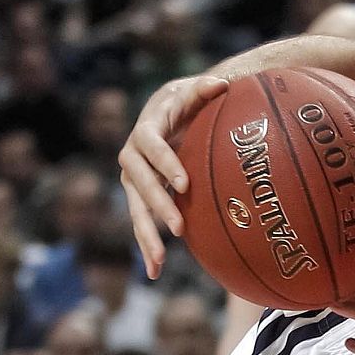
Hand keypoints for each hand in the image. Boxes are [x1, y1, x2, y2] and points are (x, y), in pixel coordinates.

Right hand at [118, 74, 229, 277]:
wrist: (169, 112)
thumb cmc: (188, 102)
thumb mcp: (194, 93)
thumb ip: (205, 90)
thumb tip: (222, 83)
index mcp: (145, 131)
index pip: (151, 147)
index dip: (166, 164)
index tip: (185, 183)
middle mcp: (132, 156)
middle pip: (140, 183)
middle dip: (158, 205)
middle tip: (179, 225)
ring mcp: (133, 178)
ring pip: (135, 209)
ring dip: (146, 234)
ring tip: (160, 260)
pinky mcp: (139, 196)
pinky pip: (140, 222)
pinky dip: (146, 246)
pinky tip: (154, 272)